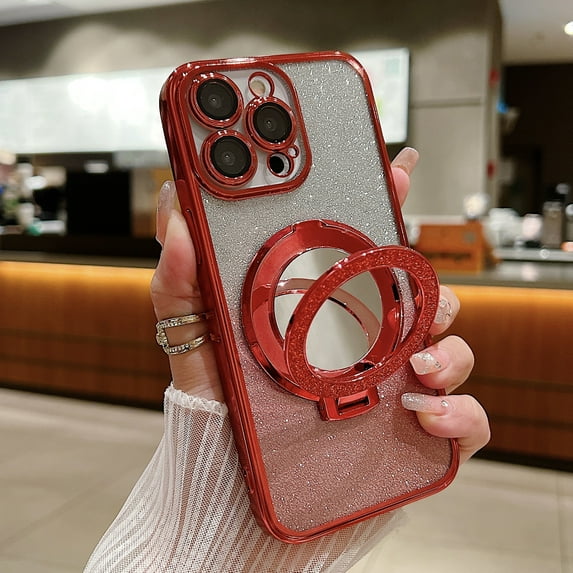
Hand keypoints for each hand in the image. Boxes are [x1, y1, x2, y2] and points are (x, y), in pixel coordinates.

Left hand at [150, 147, 489, 462]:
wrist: (229, 490)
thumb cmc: (219, 410)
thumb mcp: (194, 339)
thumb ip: (180, 281)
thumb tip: (177, 213)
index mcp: (321, 311)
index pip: (362, 252)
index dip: (385, 206)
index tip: (396, 169)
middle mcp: (363, 343)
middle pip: (417, 293)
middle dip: (427, 280)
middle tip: (411, 282)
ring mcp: (389, 387)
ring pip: (449, 349)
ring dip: (448, 348)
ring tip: (416, 364)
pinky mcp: (407, 436)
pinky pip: (461, 420)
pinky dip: (459, 415)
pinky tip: (424, 413)